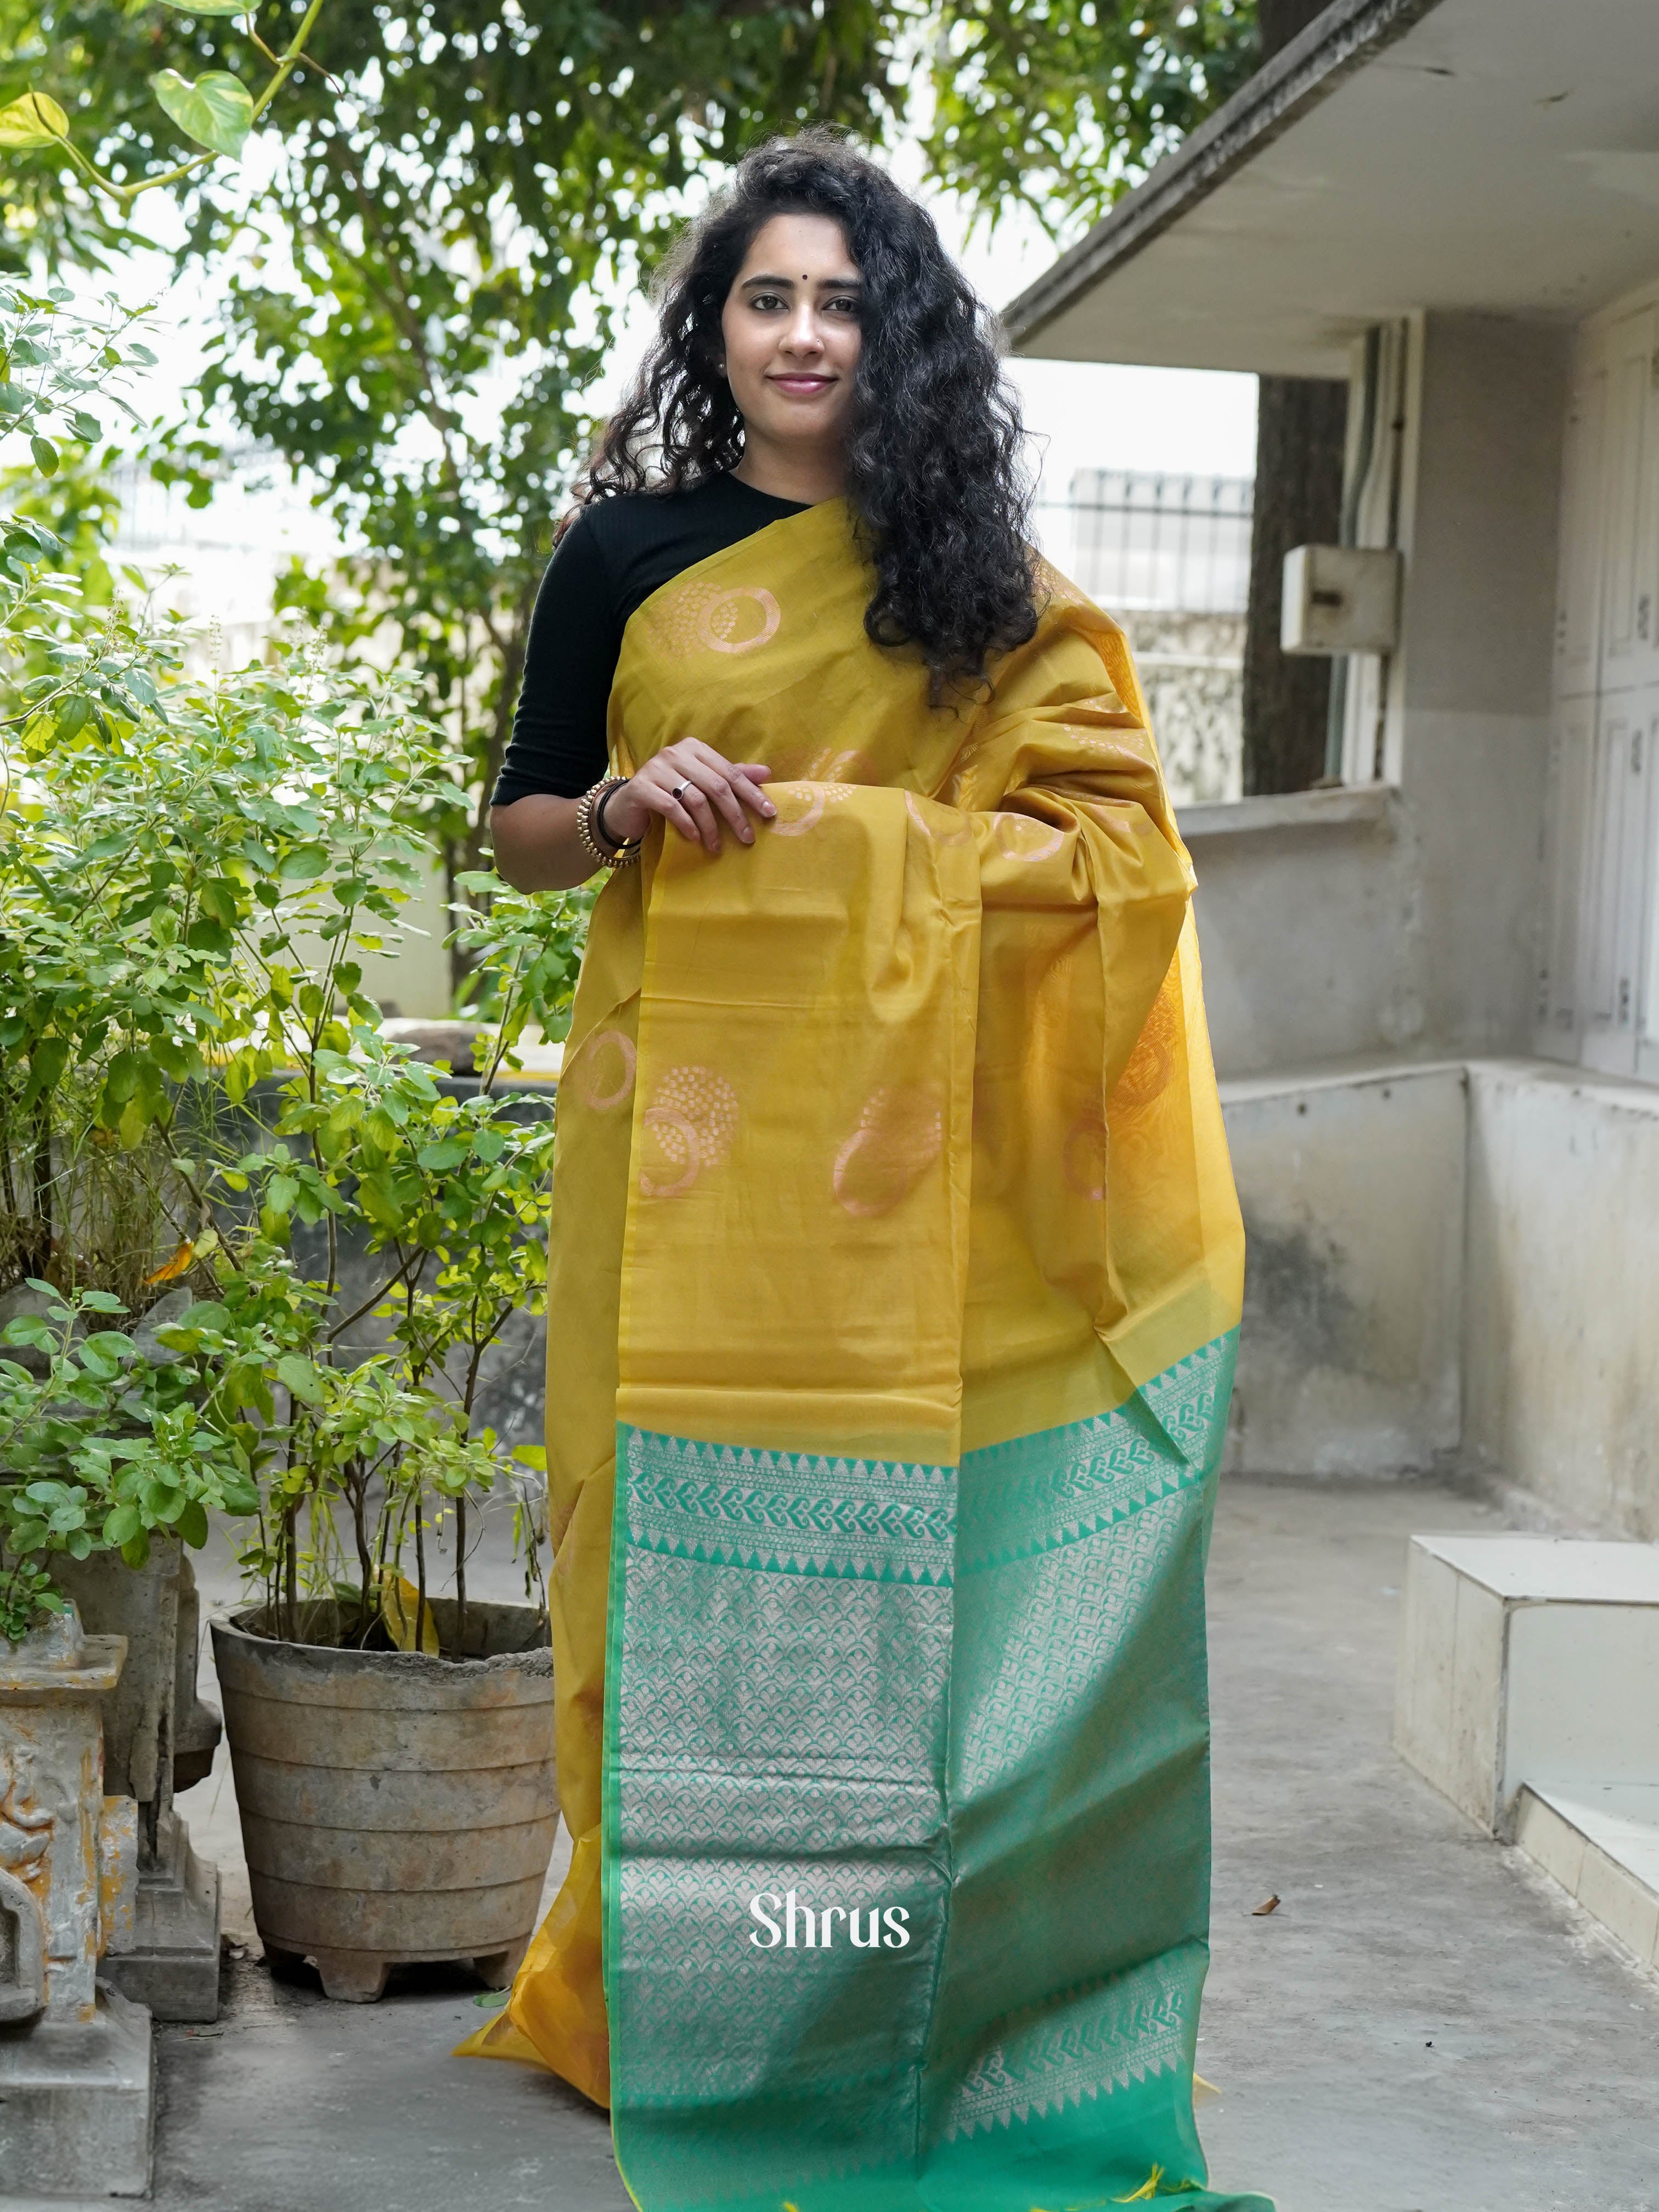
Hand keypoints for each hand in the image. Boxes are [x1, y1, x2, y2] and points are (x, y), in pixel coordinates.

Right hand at [604, 739, 775, 855]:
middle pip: (715, 785)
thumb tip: (766, 772)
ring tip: (716, 846)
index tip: (769, 813)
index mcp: (694, 748)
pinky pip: (671, 807)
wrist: (626, 805)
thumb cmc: (669, 793)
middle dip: (735, 814)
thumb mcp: (701, 783)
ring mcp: (656, 768)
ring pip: (695, 798)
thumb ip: (730, 776)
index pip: (729, 771)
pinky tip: (695, 838)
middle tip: (747, 838)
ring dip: (710, 827)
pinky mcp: (640, 787)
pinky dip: (687, 825)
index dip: (751, 793)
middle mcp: (675, 753)